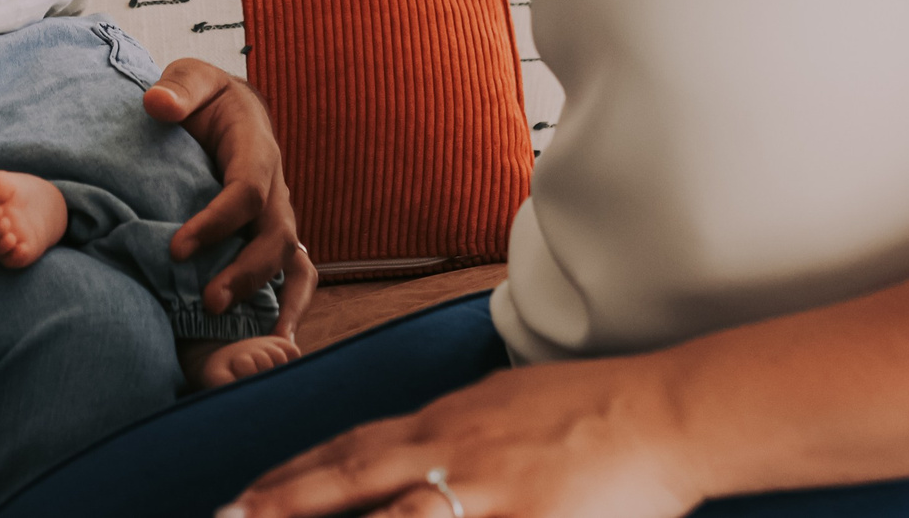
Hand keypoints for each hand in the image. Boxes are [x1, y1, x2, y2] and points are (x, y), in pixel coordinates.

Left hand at [144, 59, 316, 333]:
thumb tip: (158, 104)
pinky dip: (288, 308)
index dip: (217, 222)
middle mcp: (275, 189)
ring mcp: (277, 216)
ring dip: (263, 296)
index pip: (247, 192)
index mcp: (256, 150)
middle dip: (245, 273)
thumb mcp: (190, 79)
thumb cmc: (203, 97)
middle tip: (207, 302)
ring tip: (233, 329)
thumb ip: (178, 89)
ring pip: (289, 262)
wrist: (228, 111)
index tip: (176, 248)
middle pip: (275, 237)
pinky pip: (293, 275)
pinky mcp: (270, 237)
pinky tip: (272, 344)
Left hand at [226, 358, 701, 517]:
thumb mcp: (503, 403)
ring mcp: (488, 493)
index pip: (350, 449)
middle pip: (351, 480)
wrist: (665, 411)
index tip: (244, 498)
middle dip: (283, 504)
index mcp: (445, 422)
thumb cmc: (589, 410)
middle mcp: (453, 453)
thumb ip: (453, 431)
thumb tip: (416, 452)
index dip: (291, 476)